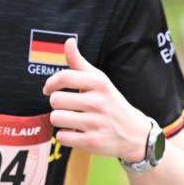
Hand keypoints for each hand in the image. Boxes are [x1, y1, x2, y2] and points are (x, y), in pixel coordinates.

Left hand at [42, 38, 150, 160]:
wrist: (134, 133)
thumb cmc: (111, 104)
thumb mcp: (100, 81)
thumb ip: (80, 63)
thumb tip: (68, 42)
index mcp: (99, 83)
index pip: (64, 77)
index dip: (51, 84)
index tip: (49, 89)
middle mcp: (98, 102)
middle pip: (56, 100)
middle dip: (59, 105)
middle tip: (70, 108)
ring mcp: (95, 123)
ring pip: (56, 119)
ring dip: (61, 121)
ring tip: (73, 121)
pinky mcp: (92, 142)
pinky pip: (61, 136)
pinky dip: (66, 136)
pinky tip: (77, 133)